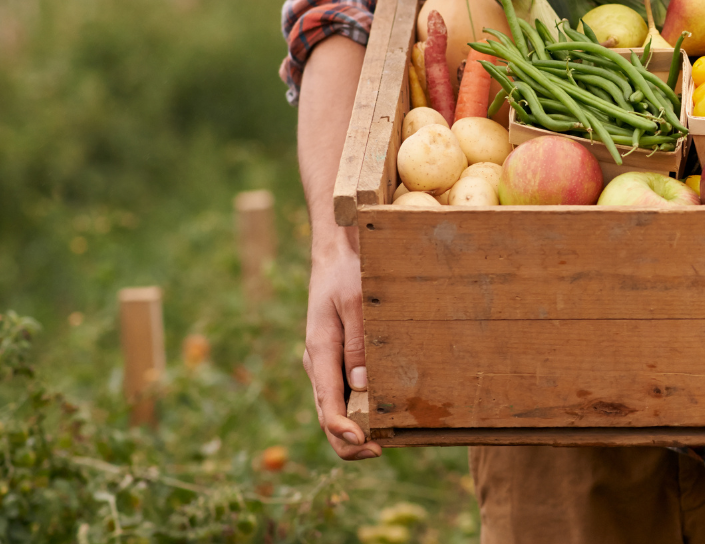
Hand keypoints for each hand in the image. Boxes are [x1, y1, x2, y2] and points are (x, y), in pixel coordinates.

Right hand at [302, 234, 382, 460]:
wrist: (336, 253)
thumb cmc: (347, 274)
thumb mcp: (356, 303)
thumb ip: (358, 344)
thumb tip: (362, 386)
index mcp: (320, 352)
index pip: (327, 405)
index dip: (344, 432)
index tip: (366, 444)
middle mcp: (318, 364)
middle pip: (327, 416)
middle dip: (350, 441)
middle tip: (381, 450)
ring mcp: (325, 363)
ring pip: (334, 408)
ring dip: (355, 429)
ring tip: (386, 440)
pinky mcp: (335, 359)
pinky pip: (342, 393)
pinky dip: (357, 411)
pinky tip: (380, 415)